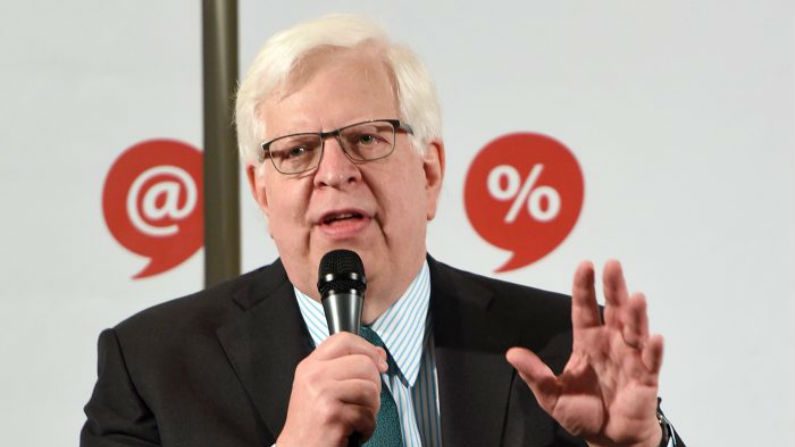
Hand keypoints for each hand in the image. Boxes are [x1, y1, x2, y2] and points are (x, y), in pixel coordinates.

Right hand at [277, 332, 387, 446]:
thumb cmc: (311, 421)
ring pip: (370, 388)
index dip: (368, 348)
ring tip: (358, 416)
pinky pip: (367, 415)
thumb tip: (379, 354)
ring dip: (372, 408)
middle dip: (375, 384)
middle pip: (364, 363)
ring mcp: (322, 395)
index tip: (379, 363)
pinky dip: (367, 428)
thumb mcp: (319, 386)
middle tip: (366, 400)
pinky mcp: (333, 415)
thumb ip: (345, 366)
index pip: (344, 339)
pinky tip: (354, 431)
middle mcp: (314, 376)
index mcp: (310, 366)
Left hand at [506, 260, 663, 446]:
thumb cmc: (584, 413)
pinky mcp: (645, 378)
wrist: (608, 439)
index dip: (584, 287)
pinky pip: (651, 362)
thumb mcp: (551, 394)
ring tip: (635, 297)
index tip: (585, 265)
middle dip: (613, 287)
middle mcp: (610, 343)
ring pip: (634, 330)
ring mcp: (630, 359)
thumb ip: (535, 374)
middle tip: (613, 265)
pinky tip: (654, 337)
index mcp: (587, 342)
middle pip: (613, 310)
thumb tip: (512, 353)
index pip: (585, 308)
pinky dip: (654, 350)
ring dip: (636, 314)